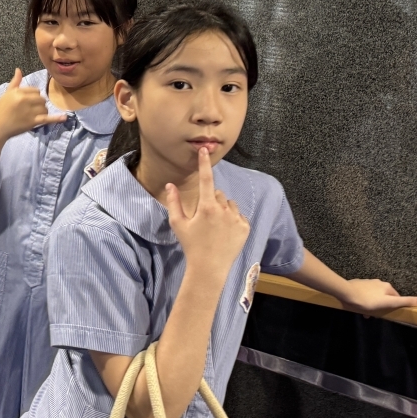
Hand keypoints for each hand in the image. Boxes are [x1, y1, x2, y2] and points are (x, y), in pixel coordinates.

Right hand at [0, 69, 67, 140]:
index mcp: (19, 92)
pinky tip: (64, 117)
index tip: (27, 102)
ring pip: (45, 108)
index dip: (32, 96)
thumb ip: (15, 82)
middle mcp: (25, 100)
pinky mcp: (33, 121)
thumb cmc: (1, 109)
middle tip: (30, 110)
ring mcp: (30, 111)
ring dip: (42, 111)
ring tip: (33, 116)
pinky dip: (56, 118)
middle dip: (38, 104)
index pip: (35, 90)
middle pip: (42, 98)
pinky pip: (47, 118)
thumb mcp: (6, 93)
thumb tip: (18, 70)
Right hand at [162, 148, 248, 279]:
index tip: (205, 150)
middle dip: (211, 200)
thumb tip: (170, 185)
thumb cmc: (191, 245)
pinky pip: (239, 215)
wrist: (209, 267)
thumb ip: (174, 202)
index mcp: (206, 207)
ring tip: (215, 226)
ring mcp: (236, 218)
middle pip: (218, 194)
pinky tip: (225, 232)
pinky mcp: (245, 227)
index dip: (204, 164)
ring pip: (230, 204)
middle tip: (203, 218)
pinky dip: (233, 220)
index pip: (206, 179)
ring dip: (223, 209)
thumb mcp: (178, 224)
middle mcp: (224, 210)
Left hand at [338, 278, 416, 315]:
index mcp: (387, 286)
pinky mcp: (357, 284)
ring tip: (364, 313)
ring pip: (373, 296)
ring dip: (371, 305)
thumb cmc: (367, 300)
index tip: (386, 314)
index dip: (392, 307)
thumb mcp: (387, 303)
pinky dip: (363, 301)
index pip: (395, 298)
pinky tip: (357, 307)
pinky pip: (363, 294)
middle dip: (380, 306)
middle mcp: (378, 282)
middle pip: (384, 297)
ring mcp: (367, 282)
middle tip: (374, 314)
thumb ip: (404, 301)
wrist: (345, 292)